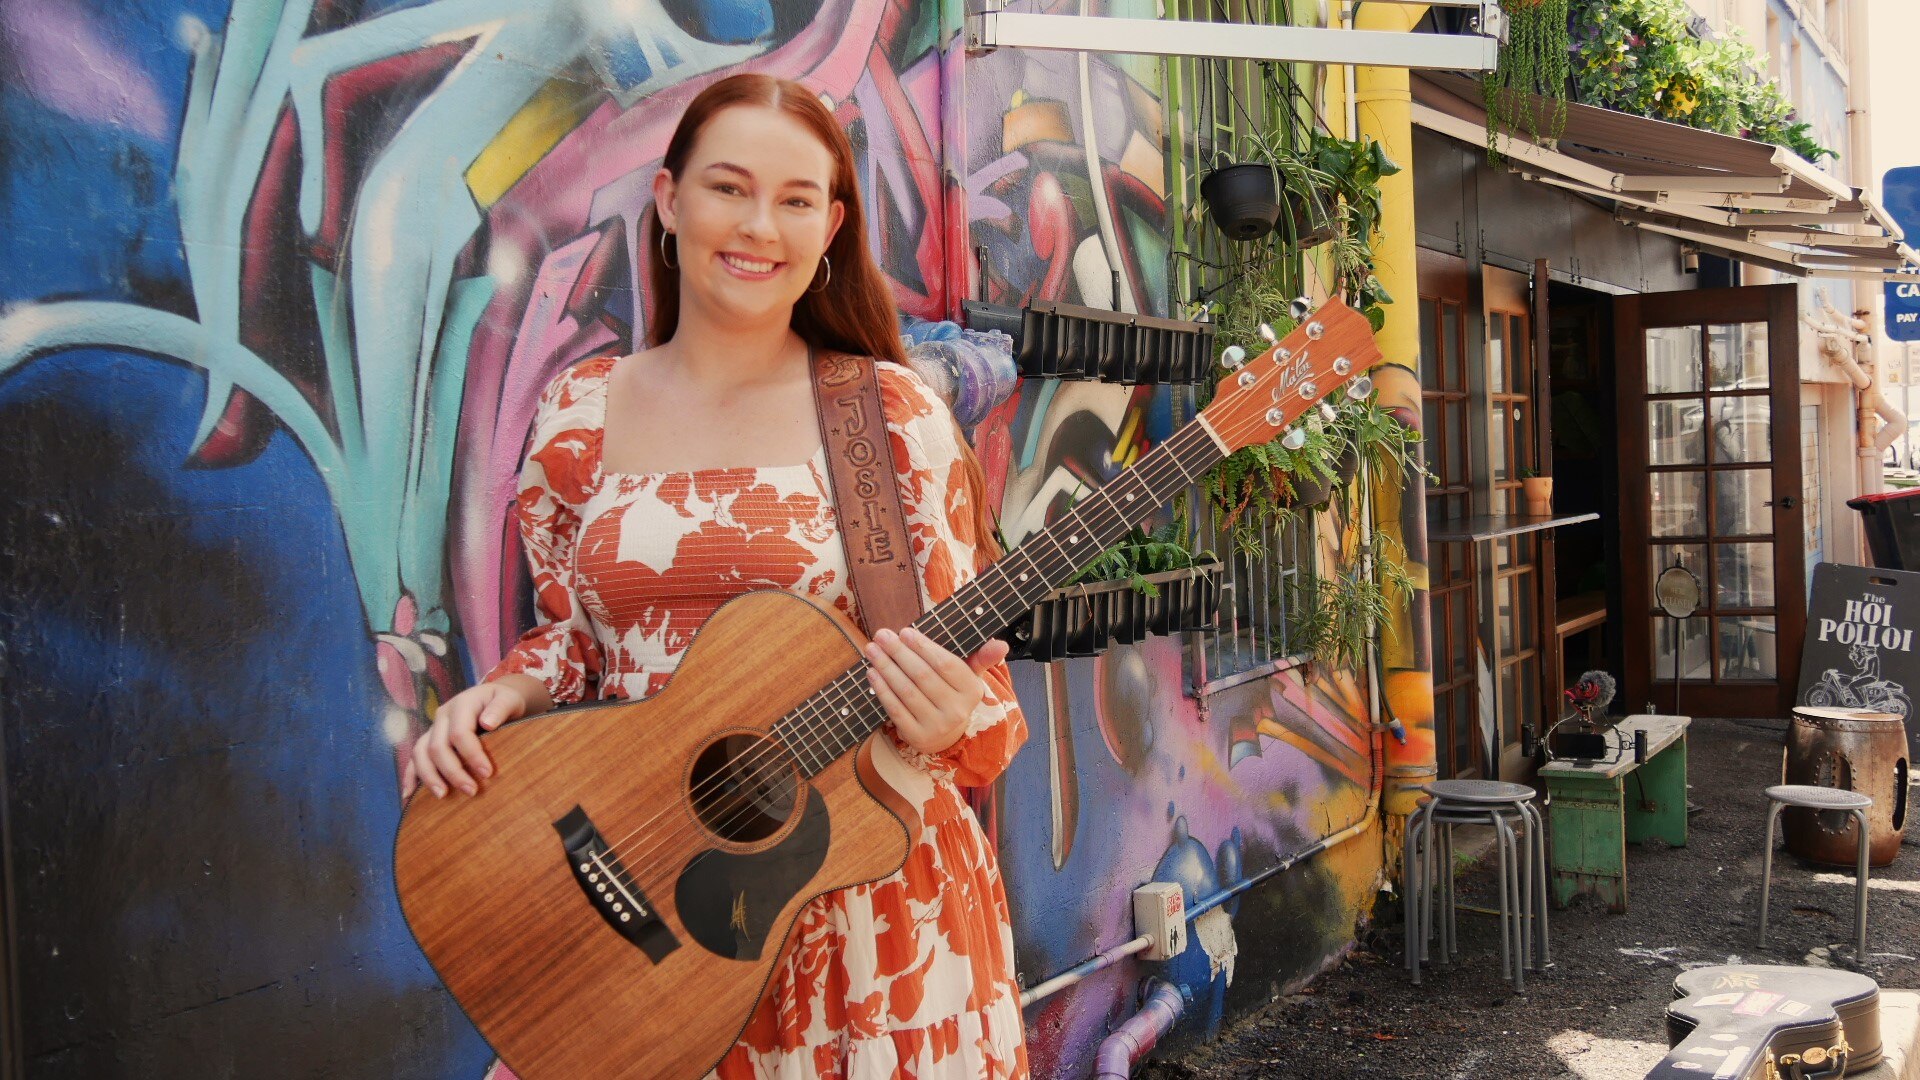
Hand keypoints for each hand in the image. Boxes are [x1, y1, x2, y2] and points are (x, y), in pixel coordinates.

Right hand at [404, 680, 529, 797]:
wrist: (495, 699)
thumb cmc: (504, 701)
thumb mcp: (509, 699)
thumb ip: (500, 708)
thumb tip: (488, 723)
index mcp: (461, 704)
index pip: (460, 733)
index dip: (471, 755)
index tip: (487, 773)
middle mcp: (442, 715)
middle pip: (437, 746)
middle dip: (453, 772)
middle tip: (471, 791)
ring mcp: (433, 728)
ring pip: (421, 753)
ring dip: (430, 777)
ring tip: (443, 795)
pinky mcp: (429, 739)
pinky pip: (414, 758)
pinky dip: (410, 776)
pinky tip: (410, 796)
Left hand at [863, 627, 1009, 755]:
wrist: (945, 734)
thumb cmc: (952, 693)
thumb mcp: (969, 676)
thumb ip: (982, 657)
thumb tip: (1001, 644)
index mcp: (972, 691)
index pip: (945, 665)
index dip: (923, 647)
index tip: (905, 631)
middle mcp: (957, 711)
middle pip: (922, 676)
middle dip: (899, 652)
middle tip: (882, 635)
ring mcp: (936, 726)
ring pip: (906, 691)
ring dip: (886, 667)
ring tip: (872, 649)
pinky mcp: (916, 736)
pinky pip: (895, 709)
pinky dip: (882, 689)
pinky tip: (873, 672)